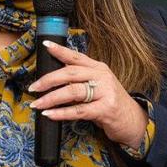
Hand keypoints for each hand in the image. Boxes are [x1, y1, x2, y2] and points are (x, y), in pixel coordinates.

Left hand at [28, 41, 146, 147]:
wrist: (133, 121)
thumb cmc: (110, 103)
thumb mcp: (98, 86)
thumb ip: (80, 81)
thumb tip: (53, 80)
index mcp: (98, 68)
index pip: (76, 57)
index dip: (60, 50)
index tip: (45, 45)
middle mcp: (102, 77)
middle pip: (70, 73)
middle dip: (48, 79)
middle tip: (33, 87)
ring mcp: (106, 92)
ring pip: (72, 92)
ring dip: (51, 98)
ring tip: (37, 104)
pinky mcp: (106, 109)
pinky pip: (79, 111)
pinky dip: (61, 113)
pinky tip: (50, 115)